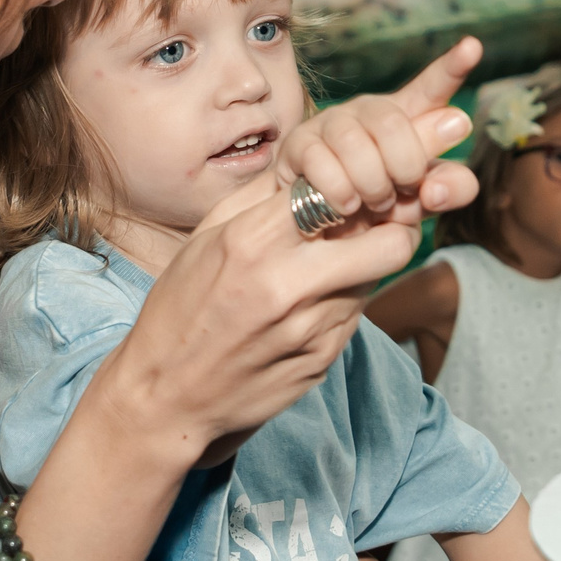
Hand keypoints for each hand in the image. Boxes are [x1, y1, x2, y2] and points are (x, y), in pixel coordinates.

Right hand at [93, 176, 433, 468]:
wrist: (167, 396)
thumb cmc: (180, 308)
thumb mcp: (206, 236)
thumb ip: (263, 197)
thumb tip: (310, 163)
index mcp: (252, 241)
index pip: (343, 190)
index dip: (359, 181)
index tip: (350, 185)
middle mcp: (290, 285)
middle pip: (392, 242)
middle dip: (393, 224)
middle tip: (373, 220)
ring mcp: (313, 329)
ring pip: (378, 277)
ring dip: (363, 263)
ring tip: (326, 264)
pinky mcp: (325, 359)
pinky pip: (356, 314)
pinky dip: (343, 300)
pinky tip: (308, 305)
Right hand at [279, 39, 483, 223]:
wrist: (325, 226)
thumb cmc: (382, 205)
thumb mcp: (424, 200)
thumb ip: (450, 188)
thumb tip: (437, 184)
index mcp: (408, 116)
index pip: (433, 88)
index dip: (452, 67)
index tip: (473, 47)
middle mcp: (369, 111)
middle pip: (394, 125)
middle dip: (403, 170)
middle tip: (399, 195)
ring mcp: (332, 123)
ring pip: (357, 147)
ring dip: (372, 187)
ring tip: (370, 204)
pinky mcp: (300, 143)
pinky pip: (324, 166)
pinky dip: (341, 196)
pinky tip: (344, 206)